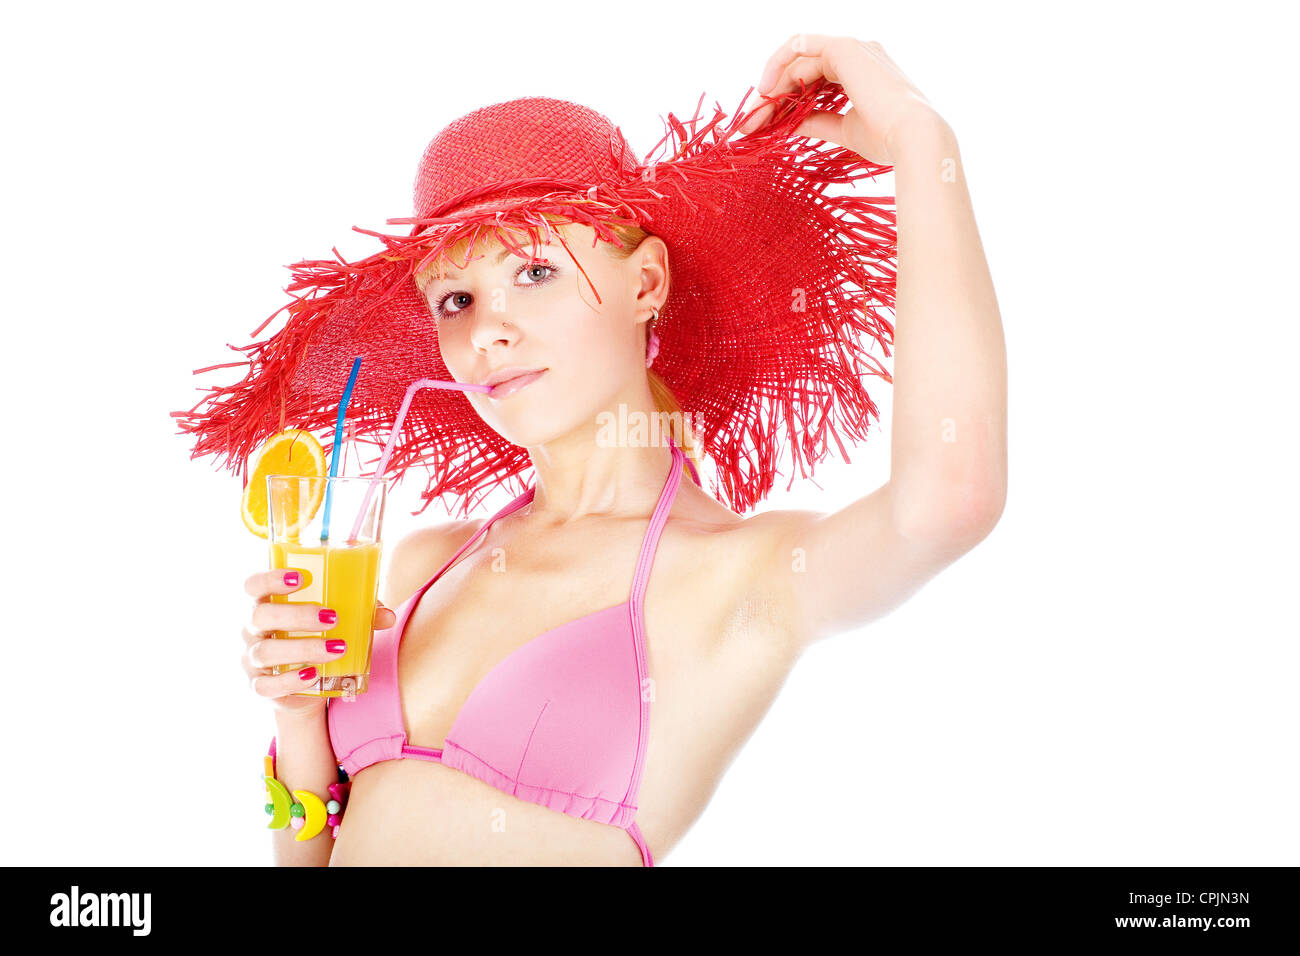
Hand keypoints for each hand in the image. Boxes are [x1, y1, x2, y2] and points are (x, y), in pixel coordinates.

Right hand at [241, 568, 397, 718]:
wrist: (309, 684)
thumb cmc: (320, 638)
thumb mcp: (339, 621)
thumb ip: (360, 613)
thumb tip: (388, 616)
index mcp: (267, 604)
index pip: (254, 585)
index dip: (271, 578)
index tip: (301, 577)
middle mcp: (253, 630)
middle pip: (260, 616)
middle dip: (297, 615)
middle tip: (333, 617)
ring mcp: (252, 659)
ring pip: (265, 651)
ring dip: (303, 648)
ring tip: (337, 648)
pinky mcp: (260, 686)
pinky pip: (266, 685)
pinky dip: (290, 680)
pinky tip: (313, 675)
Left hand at [738, 34, 942, 165]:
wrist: (912, 138)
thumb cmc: (887, 139)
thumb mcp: (844, 130)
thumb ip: (817, 121)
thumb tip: (789, 124)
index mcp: (862, 71)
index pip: (813, 78)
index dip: (785, 99)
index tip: (764, 124)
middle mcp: (858, 52)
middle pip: (800, 67)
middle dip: (772, 94)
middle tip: (750, 122)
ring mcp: (851, 47)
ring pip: (796, 59)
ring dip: (771, 86)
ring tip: (755, 116)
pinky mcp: (843, 47)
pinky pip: (799, 47)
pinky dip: (778, 67)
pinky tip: (766, 92)